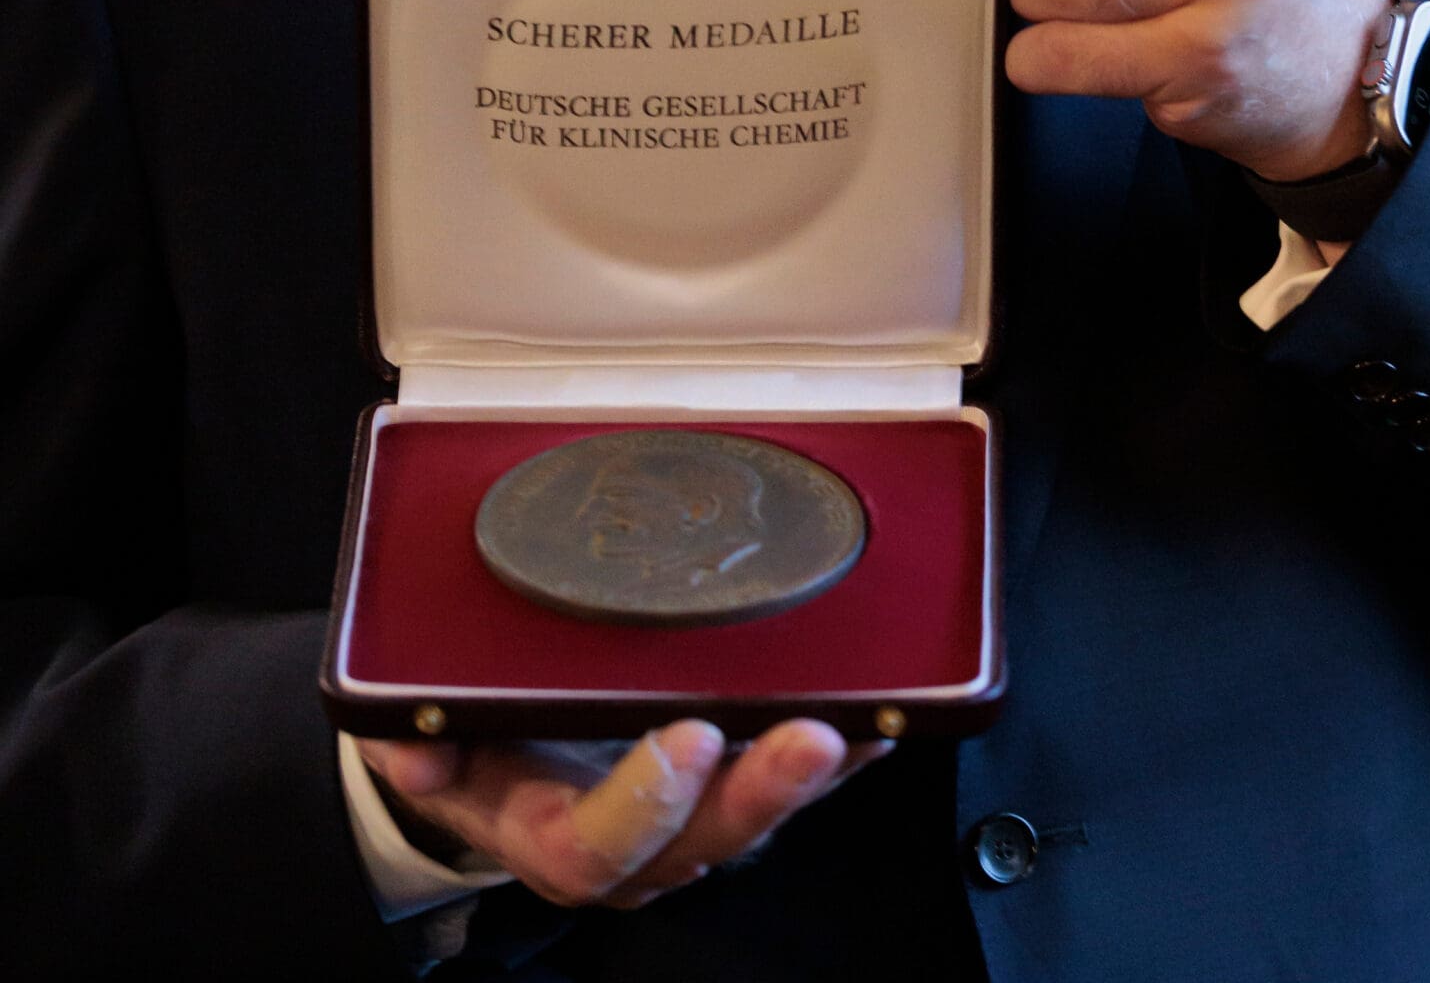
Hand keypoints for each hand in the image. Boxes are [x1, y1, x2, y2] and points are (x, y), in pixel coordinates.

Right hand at [358, 718, 883, 910]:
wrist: (484, 763)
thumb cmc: (467, 744)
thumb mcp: (424, 742)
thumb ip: (412, 744)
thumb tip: (415, 743)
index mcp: (548, 837)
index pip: (599, 848)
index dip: (645, 803)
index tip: (688, 738)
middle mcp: (630, 850)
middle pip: (702, 839)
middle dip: (762, 790)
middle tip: (809, 735)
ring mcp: (684, 826)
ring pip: (753, 817)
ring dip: (814, 777)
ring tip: (863, 723)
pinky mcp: (723, 791)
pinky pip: (785, 786)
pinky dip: (839, 753)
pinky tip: (881, 715)